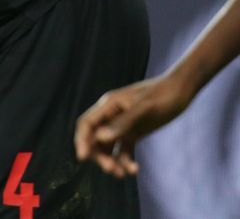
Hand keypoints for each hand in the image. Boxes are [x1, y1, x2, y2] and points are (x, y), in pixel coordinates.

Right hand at [74, 75, 192, 177]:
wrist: (182, 90)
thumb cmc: (164, 95)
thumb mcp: (144, 109)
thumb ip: (123, 123)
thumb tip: (100, 138)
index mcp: (109, 105)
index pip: (86, 124)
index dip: (81, 140)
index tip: (82, 158)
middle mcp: (111, 116)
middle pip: (94, 139)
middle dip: (99, 156)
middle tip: (112, 170)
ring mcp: (122, 125)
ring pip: (108, 147)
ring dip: (112, 161)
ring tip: (123, 173)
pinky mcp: (133, 133)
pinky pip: (123, 150)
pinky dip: (125, 160)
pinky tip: (134, 169)